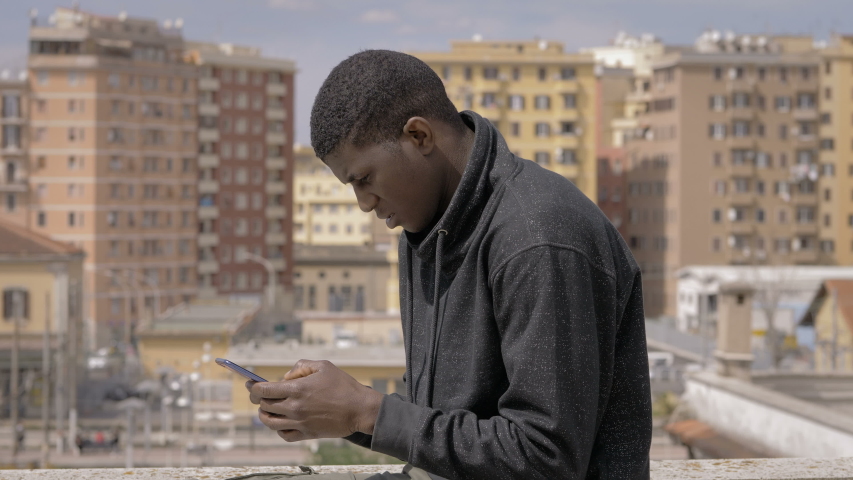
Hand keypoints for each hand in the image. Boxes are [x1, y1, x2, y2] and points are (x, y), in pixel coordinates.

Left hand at [244, 359, 383, 441]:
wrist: (360, 409)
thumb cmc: (344, 385)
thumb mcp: (323, 366)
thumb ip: (300, 367)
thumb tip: (286, 377)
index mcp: (297, 389)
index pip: (264, 390)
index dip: (253, 387)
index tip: (249, 384)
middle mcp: (295, 407)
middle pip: (264, 406)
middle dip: (258, 399)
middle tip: (259, 394)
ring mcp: (299, 422)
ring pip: (270, 422)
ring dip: (265, 415)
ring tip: (267, 409)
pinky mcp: (307, 434)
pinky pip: (284, 435)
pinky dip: (278, 429)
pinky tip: (281, 422)